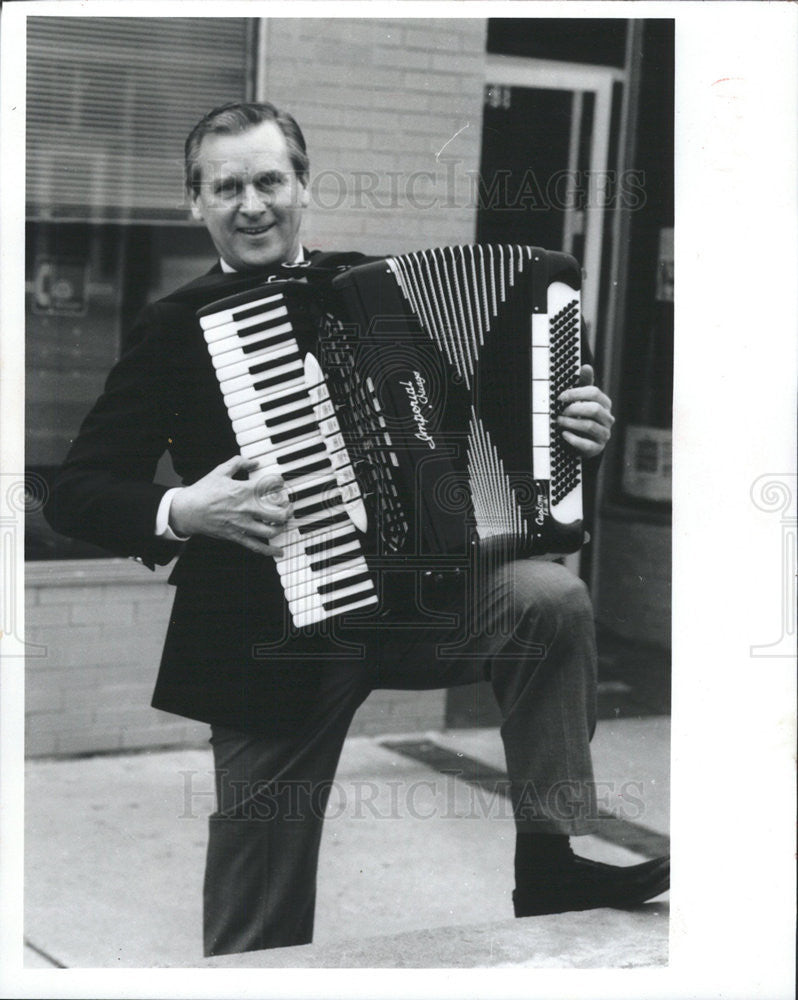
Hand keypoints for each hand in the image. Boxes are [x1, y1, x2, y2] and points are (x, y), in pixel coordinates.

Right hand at [169, 456, 291, 556]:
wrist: (187, 510)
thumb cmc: (203, 491)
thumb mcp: (220, 471)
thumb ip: (239, 463)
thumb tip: (254, 462)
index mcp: (243, 490)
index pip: (271, 487)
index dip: (280, 483)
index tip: (280, 483)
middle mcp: (246, 509)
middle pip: (278, 513)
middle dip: (288, 510)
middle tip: (289, 506)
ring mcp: (242, 524)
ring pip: (271, 531)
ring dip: (282, 527)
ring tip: (284, 522)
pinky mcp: (236, 536)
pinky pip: (256, 546)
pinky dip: (270, 550)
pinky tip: (279, 550)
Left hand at [556, 364, 613, 457]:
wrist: (585, 442)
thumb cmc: (583, 417)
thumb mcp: (583, 400)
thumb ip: (584, 384)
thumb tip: (586, 366)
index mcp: (605, 404)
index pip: (594, 393)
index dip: (576, 393)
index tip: (561, 397)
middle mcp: (607, 418)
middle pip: (594, 409)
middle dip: (574, 409)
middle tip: (561, 412)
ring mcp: (604, 434)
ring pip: (589, 426)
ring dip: (571, 423)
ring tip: (559, 422)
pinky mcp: (597, 448)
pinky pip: (586, 443)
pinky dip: (573, 438)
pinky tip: (564, 434)